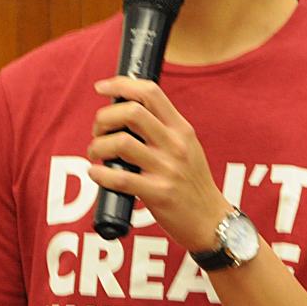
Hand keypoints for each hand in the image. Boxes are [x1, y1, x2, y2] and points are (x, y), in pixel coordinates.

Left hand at [86, 76, 230, 250]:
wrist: (211, 220)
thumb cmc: (192, 183)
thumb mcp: (186, 147)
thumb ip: (162, 129)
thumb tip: (124, 112)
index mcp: (181, 129)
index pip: (150, 93)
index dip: (121, 84)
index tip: (102, 87)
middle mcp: (175, 145)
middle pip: (132, 112)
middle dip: (104, 117)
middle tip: (98, 131)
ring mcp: (167, 169)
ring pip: (121, 143)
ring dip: (98, 146)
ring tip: (96, 153)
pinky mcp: (158, 194)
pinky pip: (120, 178)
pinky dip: (100, 173)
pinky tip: (96, 172)